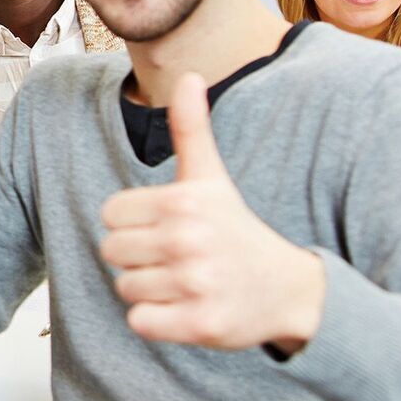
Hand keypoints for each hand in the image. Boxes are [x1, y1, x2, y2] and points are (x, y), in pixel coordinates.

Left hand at [99, 74, 324, 353]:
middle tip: (176, 257)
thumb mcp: (211, 176)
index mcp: (182, 202)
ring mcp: (197, 284)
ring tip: (185, 281)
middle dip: (137, 258)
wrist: (290, 290)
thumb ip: (191, 128)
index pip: (110, 215)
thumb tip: (191, 75)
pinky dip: (156, 321)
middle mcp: (188, 241)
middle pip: (112, 252)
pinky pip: (141, 323)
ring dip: (149, 290)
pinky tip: (186, 307)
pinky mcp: (202, 325)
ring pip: (125, 289)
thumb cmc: (236, 229)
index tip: (164, 227)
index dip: (131, 223)